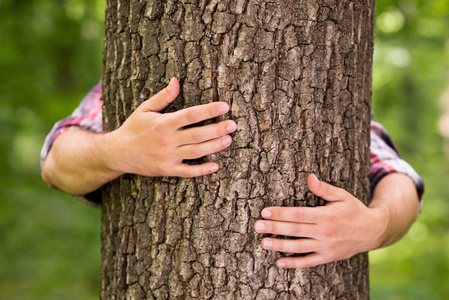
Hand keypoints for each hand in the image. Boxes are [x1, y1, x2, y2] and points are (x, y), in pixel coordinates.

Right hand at [107, 77, 236, 177]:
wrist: (118, 153)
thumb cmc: (133, 128)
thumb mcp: (144, 109)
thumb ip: (163, 96)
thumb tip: (176, 81)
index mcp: (164, 123)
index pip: (191, 115)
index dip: (209, 110)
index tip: (225, 106)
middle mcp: (167, 140)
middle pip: (197, 134)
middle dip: (217, 129)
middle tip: (233, 124)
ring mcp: (168, 156)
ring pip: (196, 152)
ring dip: (214, 146)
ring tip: (228, 140)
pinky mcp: (167, 170)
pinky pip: (187, 172)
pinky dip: (201, 170)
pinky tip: (215, 166)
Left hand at [254, 174, 386, 267]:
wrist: (373, 231)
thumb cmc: (354, 210)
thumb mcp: (342, 196)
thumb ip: (324, 188)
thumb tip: (309, 177)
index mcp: (326, 215)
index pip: (299, 214)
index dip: (281, 213)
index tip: (265, 211)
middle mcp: (325, 232)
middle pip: (295, 230)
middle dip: (275, 228)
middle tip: (257, 226)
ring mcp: (326, 247)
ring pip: (299, 247)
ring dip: (280, 246)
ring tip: (264, 243)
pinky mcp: (327, 257)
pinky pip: (309, 262)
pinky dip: (294, 264)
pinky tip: (280, 263)